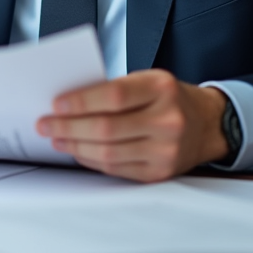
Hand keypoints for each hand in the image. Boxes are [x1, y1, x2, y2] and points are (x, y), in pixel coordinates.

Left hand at [36, 69, 229, 181]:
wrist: (207, 123)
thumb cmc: (169, 98)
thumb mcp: (148, 80)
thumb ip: (114, 89)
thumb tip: (69, 102)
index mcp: (162, 88)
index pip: (114, 96)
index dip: (81, 101)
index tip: (56, 104)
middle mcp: (167, 120)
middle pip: (107, 128)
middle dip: (68, 127)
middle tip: (46, 124)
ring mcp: (166, 150)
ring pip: (108, 153)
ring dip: (75, 146)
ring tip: (57, 139)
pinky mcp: (160, 172)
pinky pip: (116, 169)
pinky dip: (91, 161)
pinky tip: (78, 152)